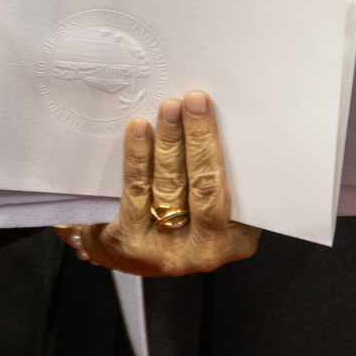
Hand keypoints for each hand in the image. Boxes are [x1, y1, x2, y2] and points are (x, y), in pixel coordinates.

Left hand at [60, 90, 260, 276]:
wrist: (120, 254)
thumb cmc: (175, 222)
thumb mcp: (206, 209)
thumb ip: (216, 179)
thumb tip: (214, 121)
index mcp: (235, 240)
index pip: (234, 189)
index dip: (222, 147)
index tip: (215, 112)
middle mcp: (205, 250)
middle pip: (204, 185)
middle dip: (200, 138)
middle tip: (195, 101)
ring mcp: (167, 250)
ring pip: (171, 184)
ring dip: (171, 140)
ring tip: (170, 108)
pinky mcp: (130, 243)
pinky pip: (137, 190)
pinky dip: (139, 155)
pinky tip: (139, 129)